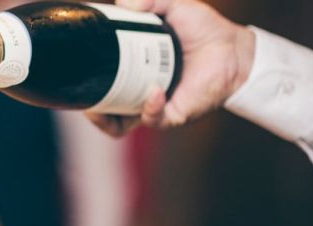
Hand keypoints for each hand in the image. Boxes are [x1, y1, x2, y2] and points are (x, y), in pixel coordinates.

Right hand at [86, 0, 255, 136]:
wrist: (234, 47)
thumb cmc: (203, 29)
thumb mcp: (172, 6)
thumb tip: (124, 2)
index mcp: (131, 68)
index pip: (99, 83)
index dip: (85, 85)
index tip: (78, 73)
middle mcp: (138, 90)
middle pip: (102, 110)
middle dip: (89, 109)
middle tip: (86, 97)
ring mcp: (154, 105)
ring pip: (119, 126)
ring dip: (107, 118)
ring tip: (102, 107)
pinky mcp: (173, 114)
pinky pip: (153, 118)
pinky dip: (149, 107)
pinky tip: (153, 91)